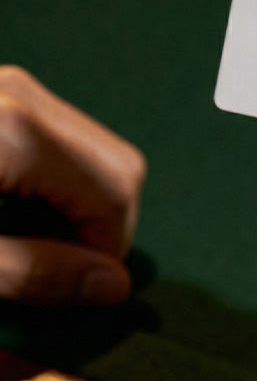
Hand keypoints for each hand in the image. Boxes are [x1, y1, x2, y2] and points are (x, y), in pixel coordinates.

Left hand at [0, 66, 145, 303]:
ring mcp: (18, 90)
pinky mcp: (9, 97)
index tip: (69, 289)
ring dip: (85, 208)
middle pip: (121, 168)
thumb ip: (35, 272)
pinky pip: (71, 145)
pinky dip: (62, 187)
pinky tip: (14, 209)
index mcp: (18, 131)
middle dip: (105, 227)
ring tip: (27, 239)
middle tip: (55, 267)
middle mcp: (26, 97)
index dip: (108, 252)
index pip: (116, 194)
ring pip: (101, 156)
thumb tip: (114, 286)